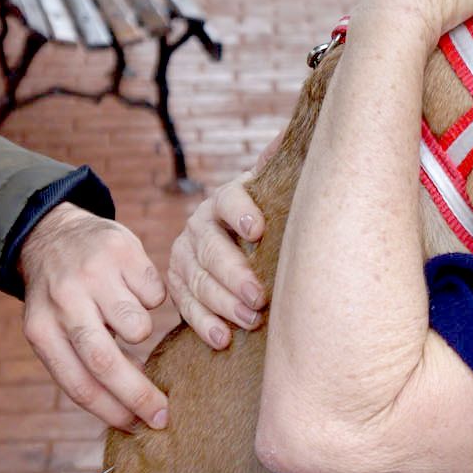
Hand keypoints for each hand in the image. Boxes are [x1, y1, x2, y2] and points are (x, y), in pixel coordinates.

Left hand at [19, 202, 168, 430]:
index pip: (77, 383)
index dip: (111, 412)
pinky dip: (151, 298)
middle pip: (105, 362)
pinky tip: (132, 287)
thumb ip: (84, 365)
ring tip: (127, 317)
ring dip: (142, 331)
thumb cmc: (64, 299)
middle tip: (163, 415)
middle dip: (138, 394)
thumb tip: (131, 413)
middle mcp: (62, 302)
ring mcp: (92, 274)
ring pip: (138, 326)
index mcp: (41, 330)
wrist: (56, 234)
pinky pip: (155, 294)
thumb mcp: (56, 331)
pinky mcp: (120, 252)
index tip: (138, 428)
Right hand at [167, 173, 267, 348]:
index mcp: (225, 200)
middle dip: (234, 274)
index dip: (241, 211)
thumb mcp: (275, 193)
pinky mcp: (178, 284)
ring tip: (249, 321)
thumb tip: (294, 133)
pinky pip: (184, 306)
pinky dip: (203, 324)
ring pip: (197, 280)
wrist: (237, 241)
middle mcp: (200, 225)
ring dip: (222, 303)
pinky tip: (222, 339)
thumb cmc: (268, 219)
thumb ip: (280, 166)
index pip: (228, 199)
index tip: (257, 229)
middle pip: (211, 248)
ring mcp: (184, 256)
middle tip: (258, 296)